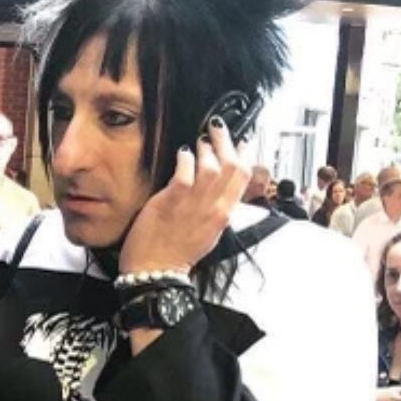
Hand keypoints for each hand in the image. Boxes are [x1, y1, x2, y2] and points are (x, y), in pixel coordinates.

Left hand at [119, 119, 248, 275]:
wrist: (156, 271)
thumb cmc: (176, 253)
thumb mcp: (207, 232)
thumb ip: (214, 208)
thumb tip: (216, 187)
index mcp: (223, 215)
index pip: (244, 178)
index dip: (244, 155)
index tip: (241, 142)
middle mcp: (213, 208)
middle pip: (232, 166)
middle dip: (227, 142)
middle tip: (218, 129)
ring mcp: (193, 203)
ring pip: (211, 165)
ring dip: (206, 148)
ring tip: (199, 142)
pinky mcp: (172, 200)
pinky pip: (185, 170)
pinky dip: (185, 157)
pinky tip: (182, 153)